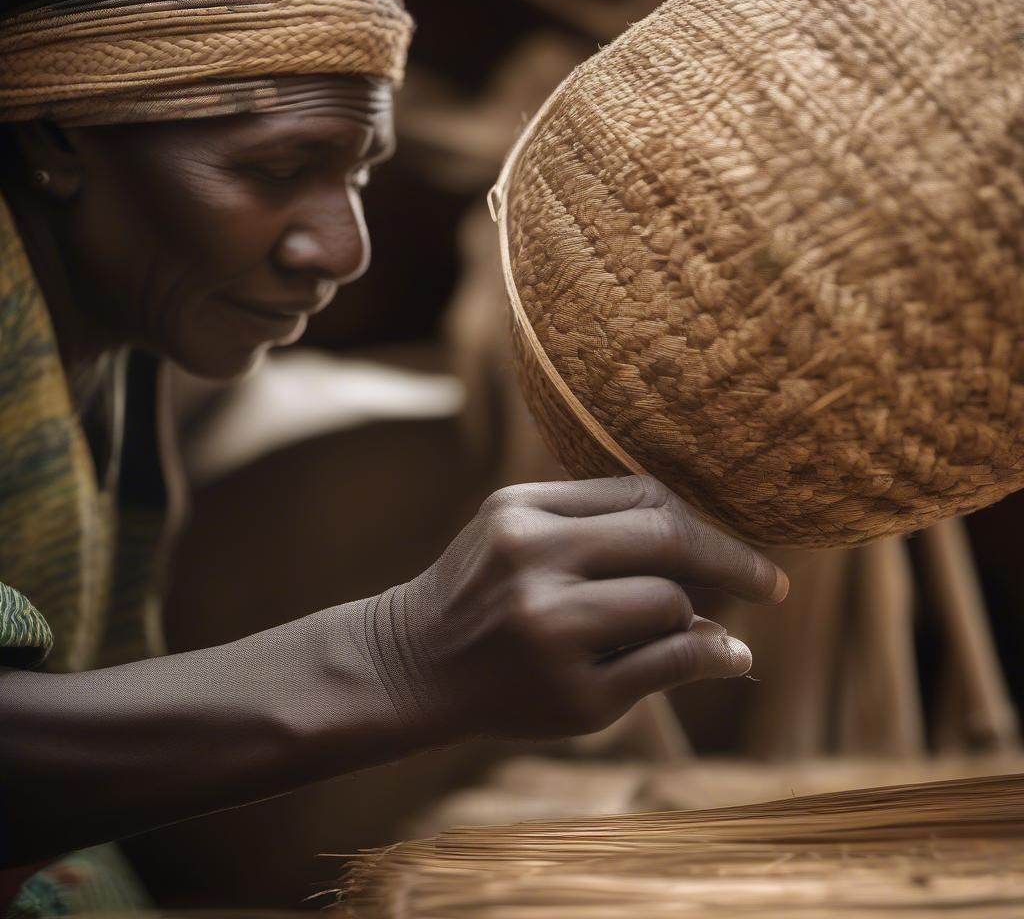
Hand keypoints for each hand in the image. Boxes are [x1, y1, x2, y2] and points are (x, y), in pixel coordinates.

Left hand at [358, 476, 786, 740]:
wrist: (417, 657)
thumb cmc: (508, 694)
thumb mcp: (589, 706)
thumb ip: (664, 670)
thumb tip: (741, 650)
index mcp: (554, 623)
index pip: (666, 602)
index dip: (709, 617)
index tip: (749, 617)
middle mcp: (537, 558)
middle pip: (662, 531)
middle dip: (724, 555)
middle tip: (762, 580)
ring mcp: (519, 516)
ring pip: (639, 496)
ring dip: (688, 525)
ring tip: (715, 557)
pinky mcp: (510, 495)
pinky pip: (599, 490)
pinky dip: (638, 511)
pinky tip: (660, 537)